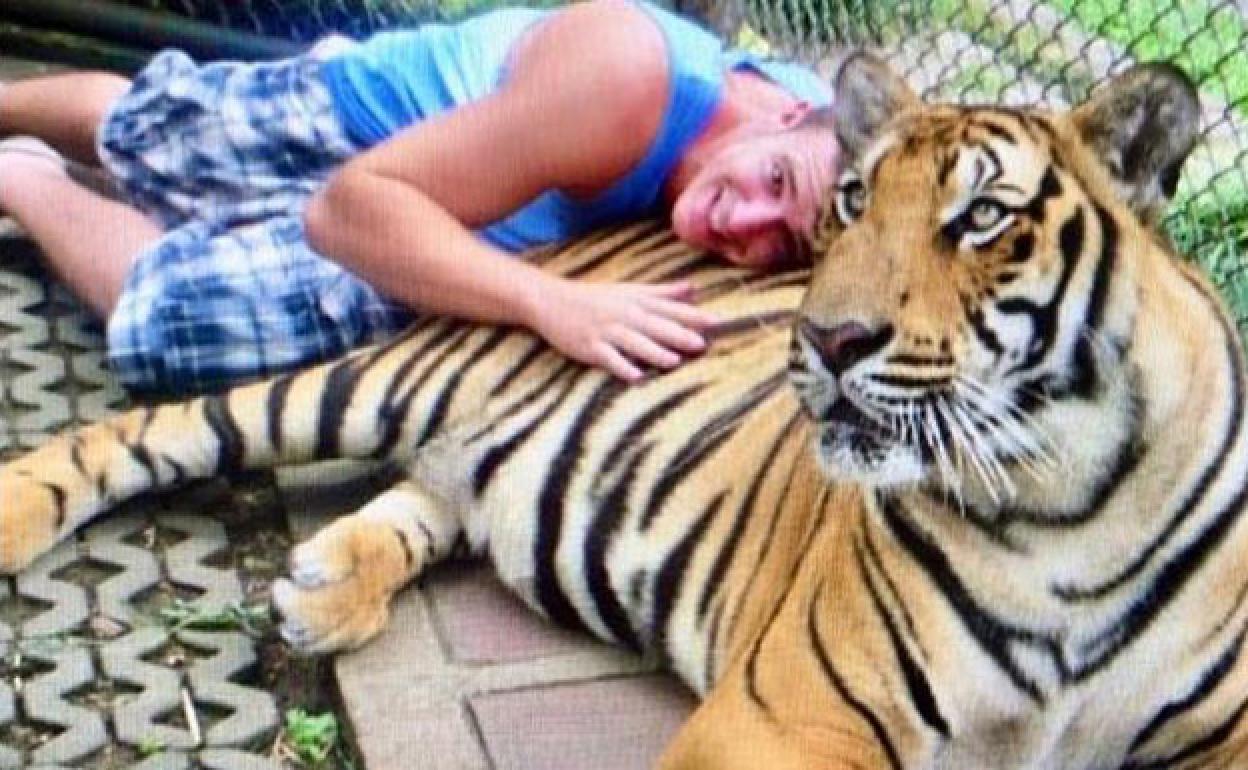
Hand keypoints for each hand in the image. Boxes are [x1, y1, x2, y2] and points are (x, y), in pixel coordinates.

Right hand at [530, 278, 717, 381]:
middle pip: (656, 326)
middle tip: (703, 344)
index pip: (670, 309)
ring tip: (675, 361)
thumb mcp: (629, 290)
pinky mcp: (590, 347)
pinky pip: (609, 358)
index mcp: (637, 301)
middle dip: (680, 335)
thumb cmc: (595, 297)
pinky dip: (622, 367)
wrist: (550, 300)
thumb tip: (693, 288)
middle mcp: (625, 315)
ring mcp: (607, 331)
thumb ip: (662, 292)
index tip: (719, 323)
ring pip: (635, 342)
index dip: (694, 316)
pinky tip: (636, 377)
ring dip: (654, 352)